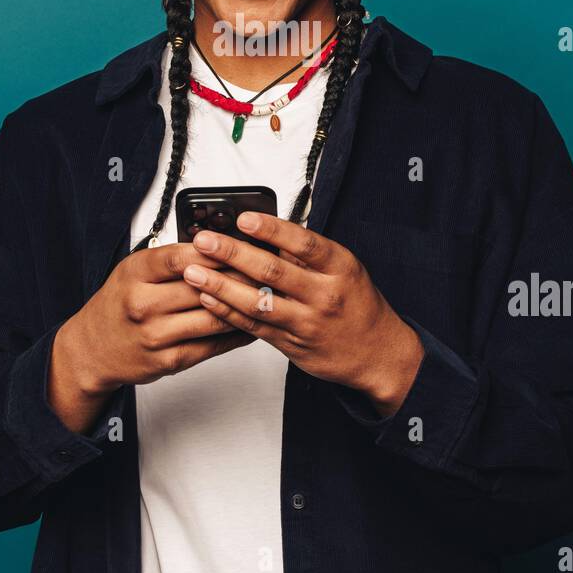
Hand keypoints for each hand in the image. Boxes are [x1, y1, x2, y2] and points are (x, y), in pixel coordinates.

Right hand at [59, 241, 256, 397]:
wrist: (92, 349)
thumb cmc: (119, 303)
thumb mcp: (133, 270)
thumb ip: (170, 259)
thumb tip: (219, 246)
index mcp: (135, 273)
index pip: (181, 257)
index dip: (215, 250)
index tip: (242, 244)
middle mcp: (143, 304)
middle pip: (203, 287)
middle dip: (240, 276)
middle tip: (267, 267)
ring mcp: (156, 335)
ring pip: (214, 317)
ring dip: (244, 305)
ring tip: (267, 294)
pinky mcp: (170, 361)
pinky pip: (213, 345)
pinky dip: (237, 333)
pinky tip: (253, 322)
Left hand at [181, 212, 425, 416]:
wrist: (378, 353)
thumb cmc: (357, 303)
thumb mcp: (345, 268)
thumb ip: (308, 253)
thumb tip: (265, 229)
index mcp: (340, 267)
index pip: (303, 243)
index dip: (271, 229)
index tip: (243, 218)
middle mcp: (324, 294)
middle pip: (273, 272)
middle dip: (233, 254)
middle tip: (204, 241)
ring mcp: (307, 322)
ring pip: (257, 302)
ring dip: (220, 286)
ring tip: (193, 272)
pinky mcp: (292, 345)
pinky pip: (254, 327)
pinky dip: (228, 312)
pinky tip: (208, 299)